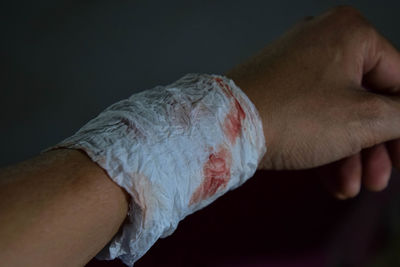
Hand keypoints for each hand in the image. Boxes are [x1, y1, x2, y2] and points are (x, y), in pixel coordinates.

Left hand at [226, 6, 399, 198]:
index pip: (399, 80)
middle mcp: (323, 41)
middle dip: (374, 147)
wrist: (227, 128)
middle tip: (378, 178)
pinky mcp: (278, 87)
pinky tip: (331, 180)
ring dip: (349, 155)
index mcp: (351, 33)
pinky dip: (323, 146)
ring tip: (352, 186)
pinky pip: (311, 115)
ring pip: (337, 112)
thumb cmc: (293, 115)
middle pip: (366, 100)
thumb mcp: (365, 119)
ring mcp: (296, 64)